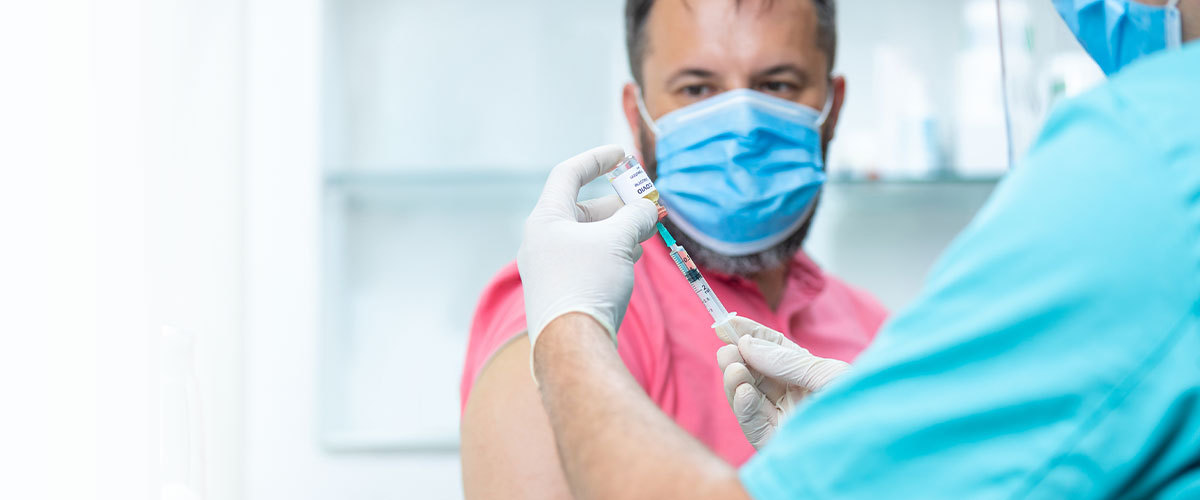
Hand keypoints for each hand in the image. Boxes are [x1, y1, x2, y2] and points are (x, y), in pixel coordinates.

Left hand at [518, 145, 659, 354]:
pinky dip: (611, 253)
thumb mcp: (618, 240)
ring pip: (588, 236)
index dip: (597, 160)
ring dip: (619, 230)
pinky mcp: (561, 291)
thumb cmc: (588, 283)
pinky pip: (587, 260)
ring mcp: (549, 267)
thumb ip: (635, 216)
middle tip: (648, 205)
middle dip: (619, 204)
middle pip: (582, 208)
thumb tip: (648, 209)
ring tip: (646, 232)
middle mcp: (541, 240)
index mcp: (546, 218)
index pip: (569, 175)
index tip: (622, 155)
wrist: (572, 344)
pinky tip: (632, 259)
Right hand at [715, 316, 849, 448]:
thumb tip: (747, 344)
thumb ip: (786, 360)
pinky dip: (743, 405)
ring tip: (733, 368)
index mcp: (807, 375)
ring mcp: (781, 420)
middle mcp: (792, 396)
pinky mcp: (774, 444)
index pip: (772, 349)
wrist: (873, 446)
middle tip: (726, 349)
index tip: (727, 322)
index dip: (750, 334)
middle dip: (737, 358)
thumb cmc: (859, 406)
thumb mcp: (827, 375)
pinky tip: (743, 391)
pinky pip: (751, 423)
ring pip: (746, 396)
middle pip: (753, 372)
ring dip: (735, 380)